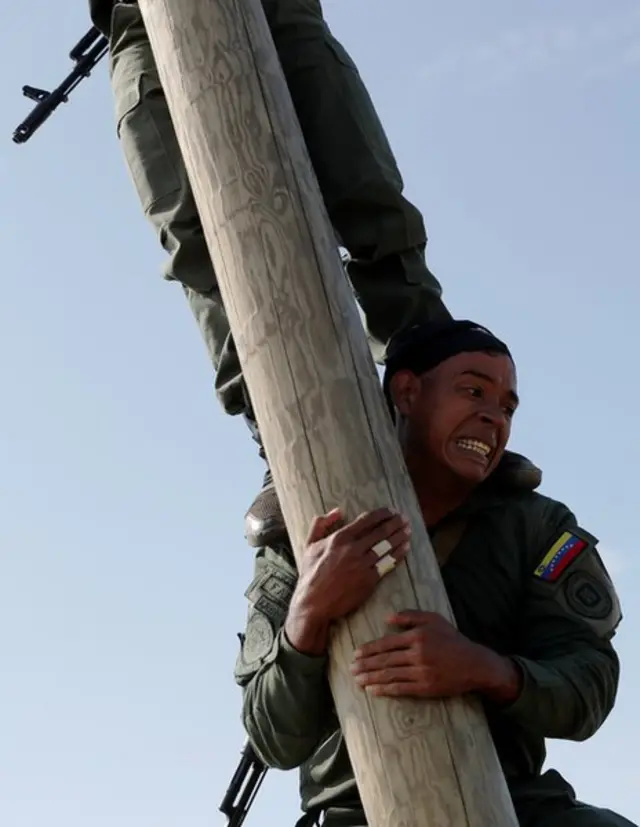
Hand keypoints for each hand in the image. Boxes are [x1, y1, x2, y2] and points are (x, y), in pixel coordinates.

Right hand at [286, 508, 410, 653]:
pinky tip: (405, 548)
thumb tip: (337, 510)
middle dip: (395, 523)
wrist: (314, 603)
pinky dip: (398, 554)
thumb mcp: (309, 545)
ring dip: (400, 536)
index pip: (366, 520)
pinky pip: (387, 564)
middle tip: (405, 519)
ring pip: (386, 546)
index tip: (391, 511)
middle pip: (380, 532)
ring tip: (408, 531)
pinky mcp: (369, 580)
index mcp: (339, 538)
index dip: (382, 514)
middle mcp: (353, 549)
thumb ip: (321, 524)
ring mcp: (362, 564)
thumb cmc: (311, 574)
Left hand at [350, 610, 519, 700]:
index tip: (356, 654)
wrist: (474, 664)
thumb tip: (387, 618)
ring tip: (357, 680)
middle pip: (385, 660)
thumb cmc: (453, 639)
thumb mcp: (433, 619)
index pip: (386, 643)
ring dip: (371, 678)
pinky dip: (384, 689)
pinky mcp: (425, 688)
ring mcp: (421, 672)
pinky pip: (400, 689)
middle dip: (365, 665)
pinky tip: (373, 690)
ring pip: (390, 675)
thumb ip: (410, 616)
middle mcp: (417, 654)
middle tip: (351, 669)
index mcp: (417, 636)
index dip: (369, 649)